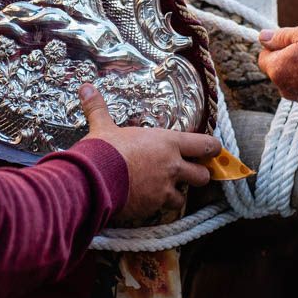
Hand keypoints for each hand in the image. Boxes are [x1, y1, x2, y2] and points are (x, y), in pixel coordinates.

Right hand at [77, 84, 215, 222]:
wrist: (93, 180)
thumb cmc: (104, 150)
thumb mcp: (103, 127)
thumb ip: (98, 108)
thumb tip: (85, 88)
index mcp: (167, 142)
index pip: (204, 144)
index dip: (212, 148)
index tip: (213, 149)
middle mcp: (171, 166)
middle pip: (202, 175)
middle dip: (198, 175)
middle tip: (189, 172)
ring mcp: (164, 189)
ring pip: (184, 197)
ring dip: (177, 194)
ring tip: (164, 189)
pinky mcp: (153, 207)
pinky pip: (163, 210)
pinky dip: (158, 206)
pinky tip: (146, 201)